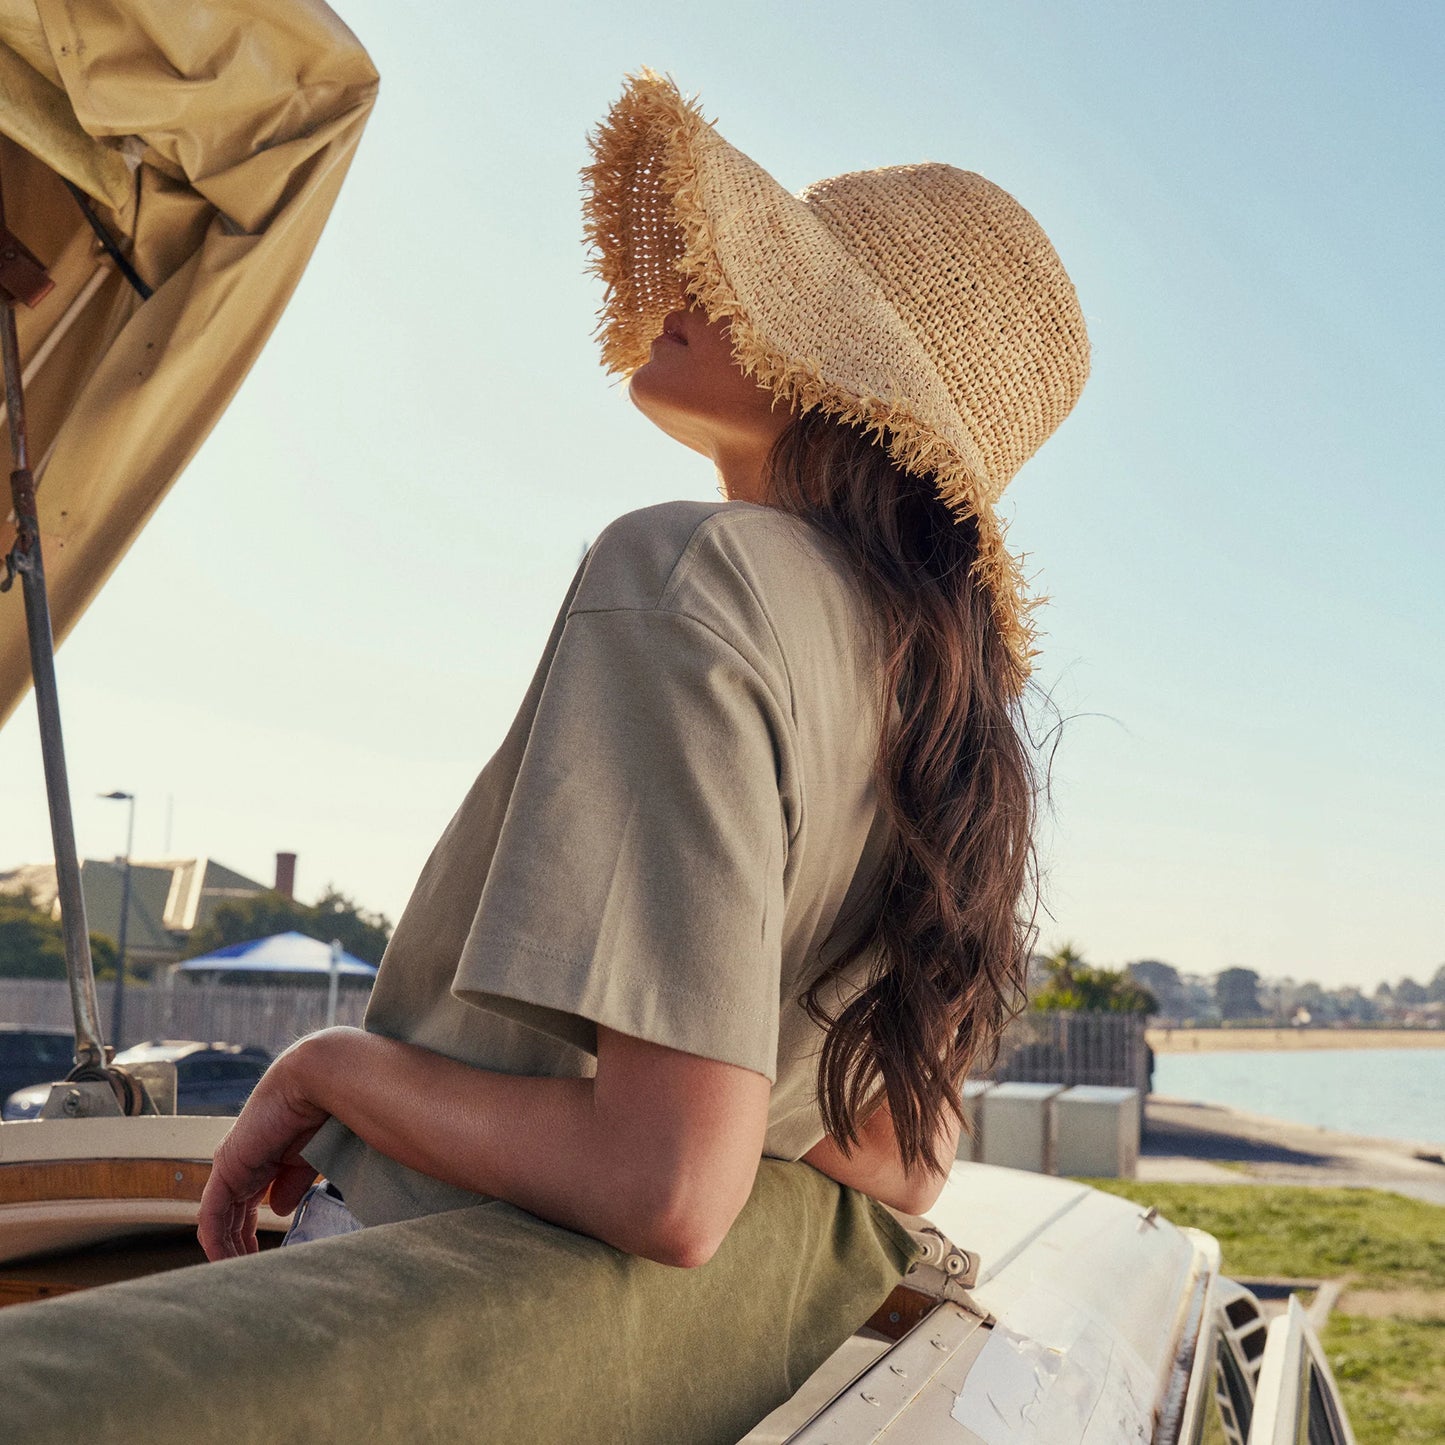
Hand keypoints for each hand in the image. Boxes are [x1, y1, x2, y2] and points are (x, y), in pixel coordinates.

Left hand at [197, 1039, 329, 1260]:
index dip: (251, 1234)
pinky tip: (228, 1262)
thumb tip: (278, 1212)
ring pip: (219, 1221)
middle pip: (231, 1217)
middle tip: (251, 1276)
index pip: (246, 1206)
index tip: (264, 1260)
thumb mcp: (307, 1159)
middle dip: (239, 1247)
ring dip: (228, 1251)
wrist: (315, 1081)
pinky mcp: (225, 1169)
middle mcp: (241, 1165)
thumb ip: (291, 1185)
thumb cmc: (321, 1111)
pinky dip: (217, 1241)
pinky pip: (212, 1215)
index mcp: (262, 1161)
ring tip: (242, 1276)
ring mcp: (230, 1167)